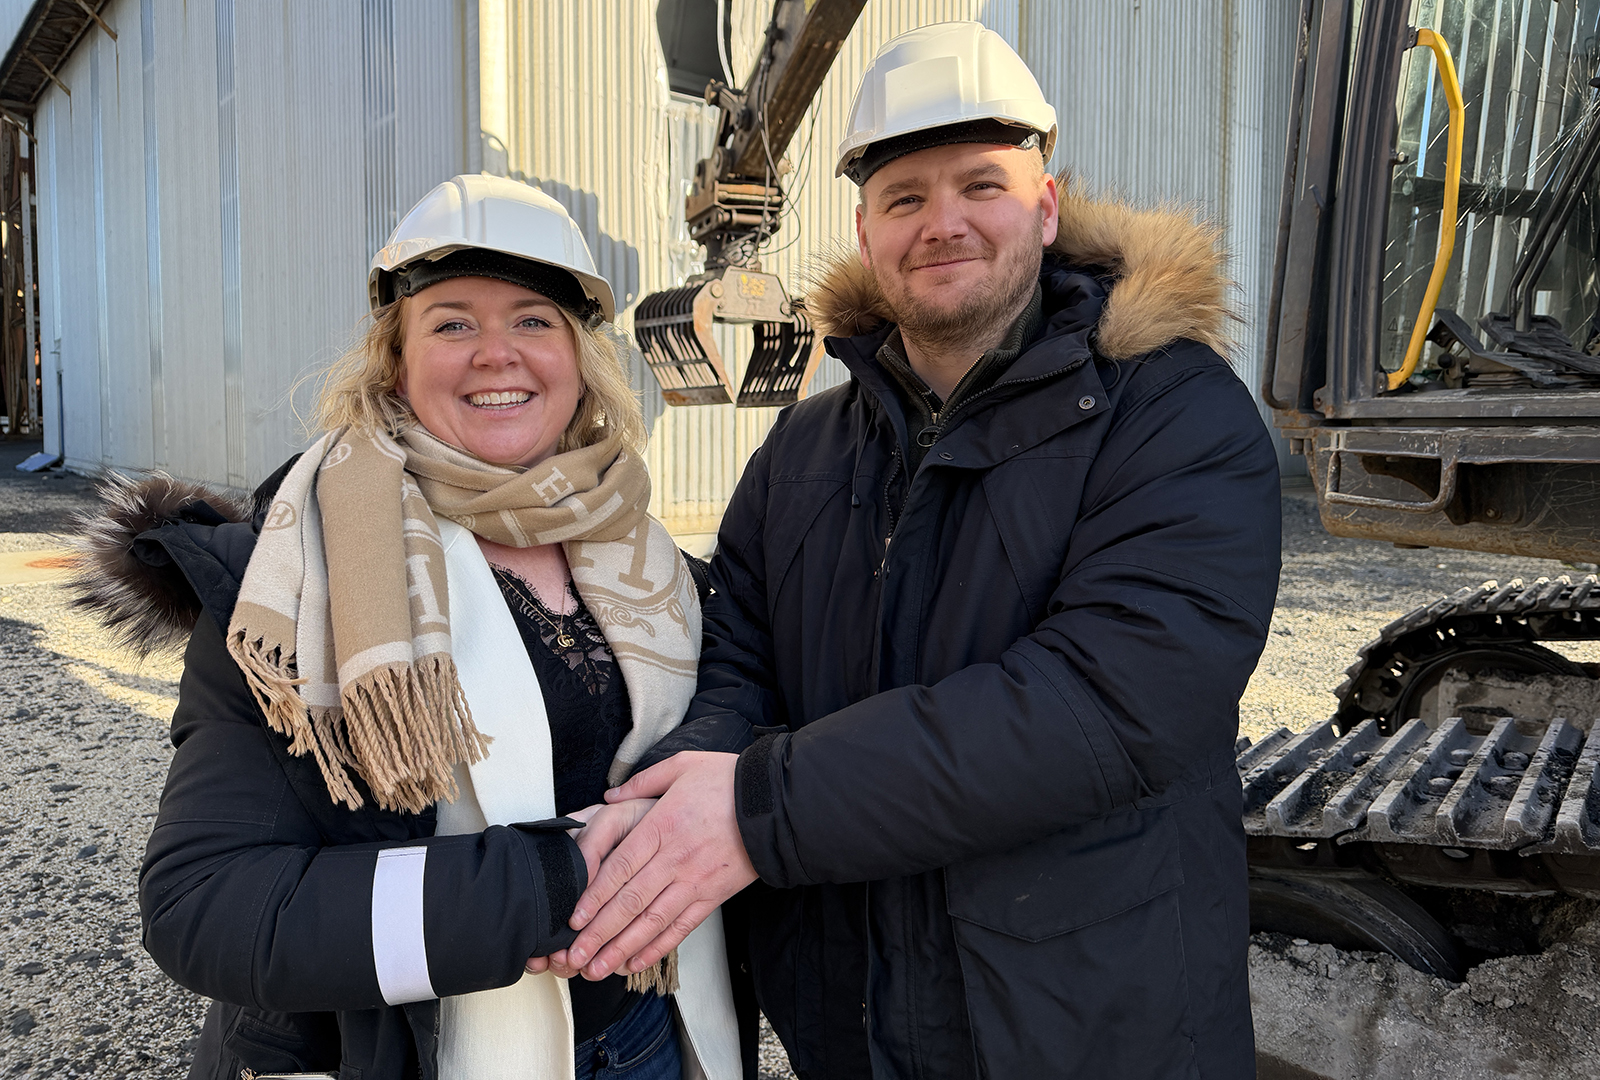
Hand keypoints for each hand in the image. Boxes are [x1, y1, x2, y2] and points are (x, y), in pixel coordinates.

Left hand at [562, 752, 756, 980]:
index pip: (620, 868)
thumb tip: (612, 796)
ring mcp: (695, 881)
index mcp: (662, 826)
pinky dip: (658, 947)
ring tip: (598, 968)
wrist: (777, 803)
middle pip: (630, 902)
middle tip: (575, 955)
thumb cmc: (729, 782)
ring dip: (622, 948)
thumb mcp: (683, 766)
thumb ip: (643, 782)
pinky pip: (681, 928)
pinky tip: (636, 961)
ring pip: (652, 921)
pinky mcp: (713, 896)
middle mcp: (675, 859)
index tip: (574, 918)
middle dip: (599, 933)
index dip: (594, 896)